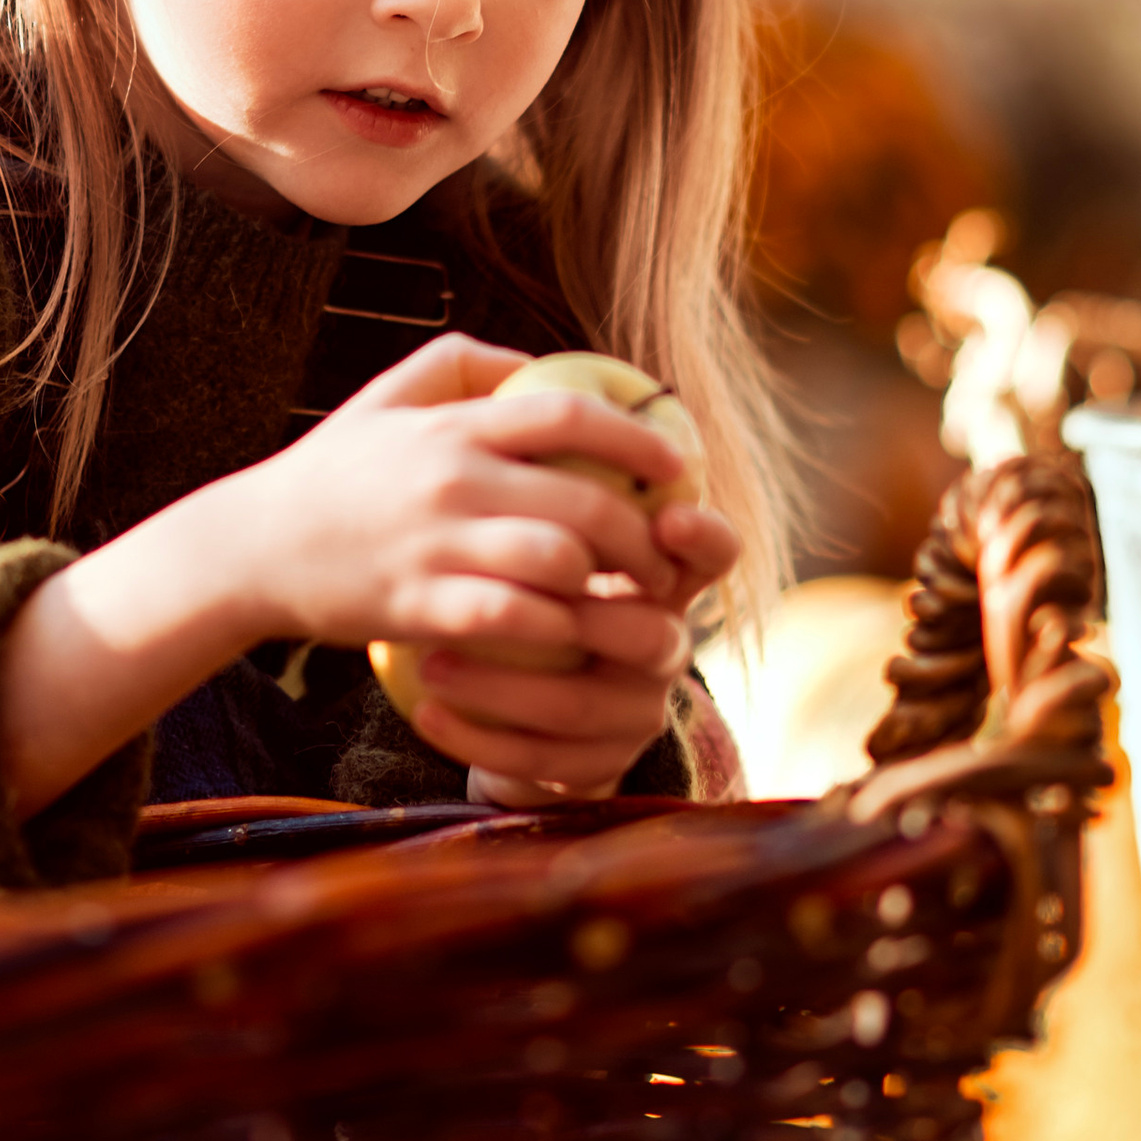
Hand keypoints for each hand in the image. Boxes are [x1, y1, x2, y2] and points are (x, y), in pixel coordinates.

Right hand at [223, 332, 700, 664]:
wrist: (249, 549)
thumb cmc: (329, 474)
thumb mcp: (387, 397)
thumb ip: (463, 365)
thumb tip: (540, 363)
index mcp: (453, 428)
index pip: (568, 414)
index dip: (638, 436)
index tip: (678, 462)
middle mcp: (451, 480)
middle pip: (585, 500)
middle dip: (642, 533)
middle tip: (662, 556)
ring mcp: (436, 546)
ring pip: (560, 563)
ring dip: (605, 586)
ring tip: (623, 599)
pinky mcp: (419, 607)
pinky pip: (514, 621)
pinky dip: (555, 629)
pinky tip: (568, 635)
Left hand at [432, 482, 739, 800]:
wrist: (515, 702)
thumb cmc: (526, 590)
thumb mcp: (543, 533)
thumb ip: (544, 470)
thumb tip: (509, 376)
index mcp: (660, 580)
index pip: (713, 553)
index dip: (703, 536)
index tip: (665, 513)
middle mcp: (664, 644)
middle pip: (652, 635)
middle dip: (578, 619)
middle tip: (499, 600)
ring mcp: (635, 711)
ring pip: (583, 705)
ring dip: (503, 687)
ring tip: (431, 663)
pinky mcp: (594, 765)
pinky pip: (542, 759)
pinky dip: (480, 737)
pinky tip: (427, 712)